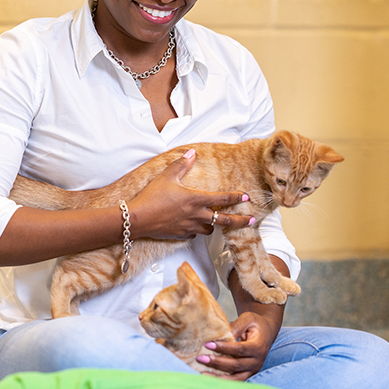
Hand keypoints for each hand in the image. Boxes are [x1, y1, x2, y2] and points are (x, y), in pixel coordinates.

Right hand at [128, 149, 254, 239]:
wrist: (137, 219)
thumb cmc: (151, 197)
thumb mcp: (166, 176)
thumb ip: (181, 164)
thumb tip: (192, 153)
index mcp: (196, 199)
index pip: (223, 199)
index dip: (236, 197)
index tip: (246, 196)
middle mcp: (196, 215)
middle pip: (225, 220)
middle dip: (240, 221)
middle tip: (251, 220)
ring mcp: (189, 227)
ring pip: (210, 230)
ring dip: (214, 225)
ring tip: (216, 222)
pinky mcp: (180, 235)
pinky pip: (194, 234)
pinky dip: (196, 230)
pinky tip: (193, 226)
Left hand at [196, 311, 277, 379]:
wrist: (266, 332)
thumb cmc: (255, 324)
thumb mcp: (247, 319)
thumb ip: (236, 326)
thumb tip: (221, 334)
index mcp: (258, 346)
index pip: (239, 349)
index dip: (223, 348)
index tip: (208, 344)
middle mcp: (256, 361)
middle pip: (236, 365)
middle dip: (217, 362)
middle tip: (200, 358)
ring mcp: (252, 370)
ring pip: (235, 378)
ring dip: (218, 376)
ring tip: (202, 372)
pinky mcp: (247, 374)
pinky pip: (234, 381)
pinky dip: (222, 381)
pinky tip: (208, 377)